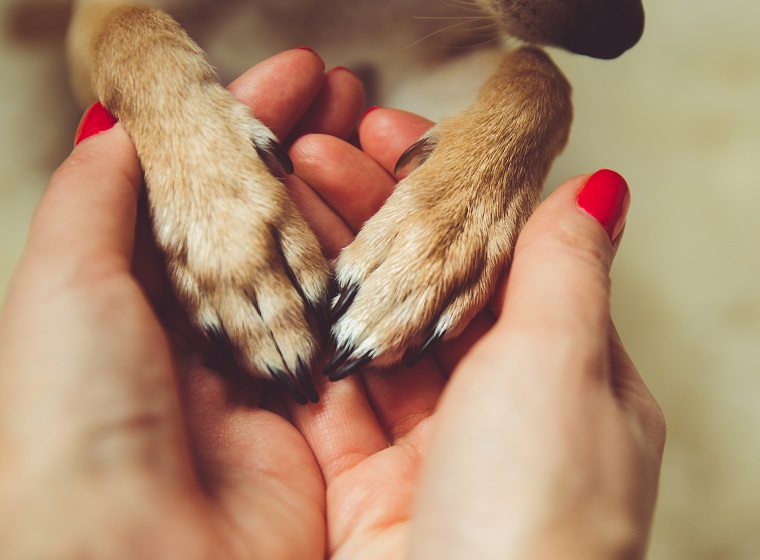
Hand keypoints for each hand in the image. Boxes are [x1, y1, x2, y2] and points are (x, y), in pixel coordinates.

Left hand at [0, 48, 364, 559]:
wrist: (138, 555)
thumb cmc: (78, 418)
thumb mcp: (66, 285)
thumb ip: (96, 199)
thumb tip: (120, 129)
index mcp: (147, 298)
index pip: (210, 189)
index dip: (248, 126)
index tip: (294, 77)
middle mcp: (210, 333)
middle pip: (270, 222)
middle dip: (308, 149)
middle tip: (346, 92)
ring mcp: (271, 372)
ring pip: (318, 267)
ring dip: (349, 198)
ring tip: (376, 132)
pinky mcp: (323, 416)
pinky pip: (356, 327)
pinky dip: (375, 272)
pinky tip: (396, 217)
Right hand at [286, 111, 664, 558]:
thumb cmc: (543, 512)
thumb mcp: (565, 365)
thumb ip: (565, 270)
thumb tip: (599, 188)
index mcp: (563, 372)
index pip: (497, 253)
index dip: (446, 190)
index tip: (393, 134)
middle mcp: (494, 407)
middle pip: (425, 287)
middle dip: (370, 215)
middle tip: (316, 152)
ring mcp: (425, 446)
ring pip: (370, 331)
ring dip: (327, 262)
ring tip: (280, 193)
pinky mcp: (362, 484)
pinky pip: (326, 392)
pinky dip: (298, 335)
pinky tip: (267, 275)